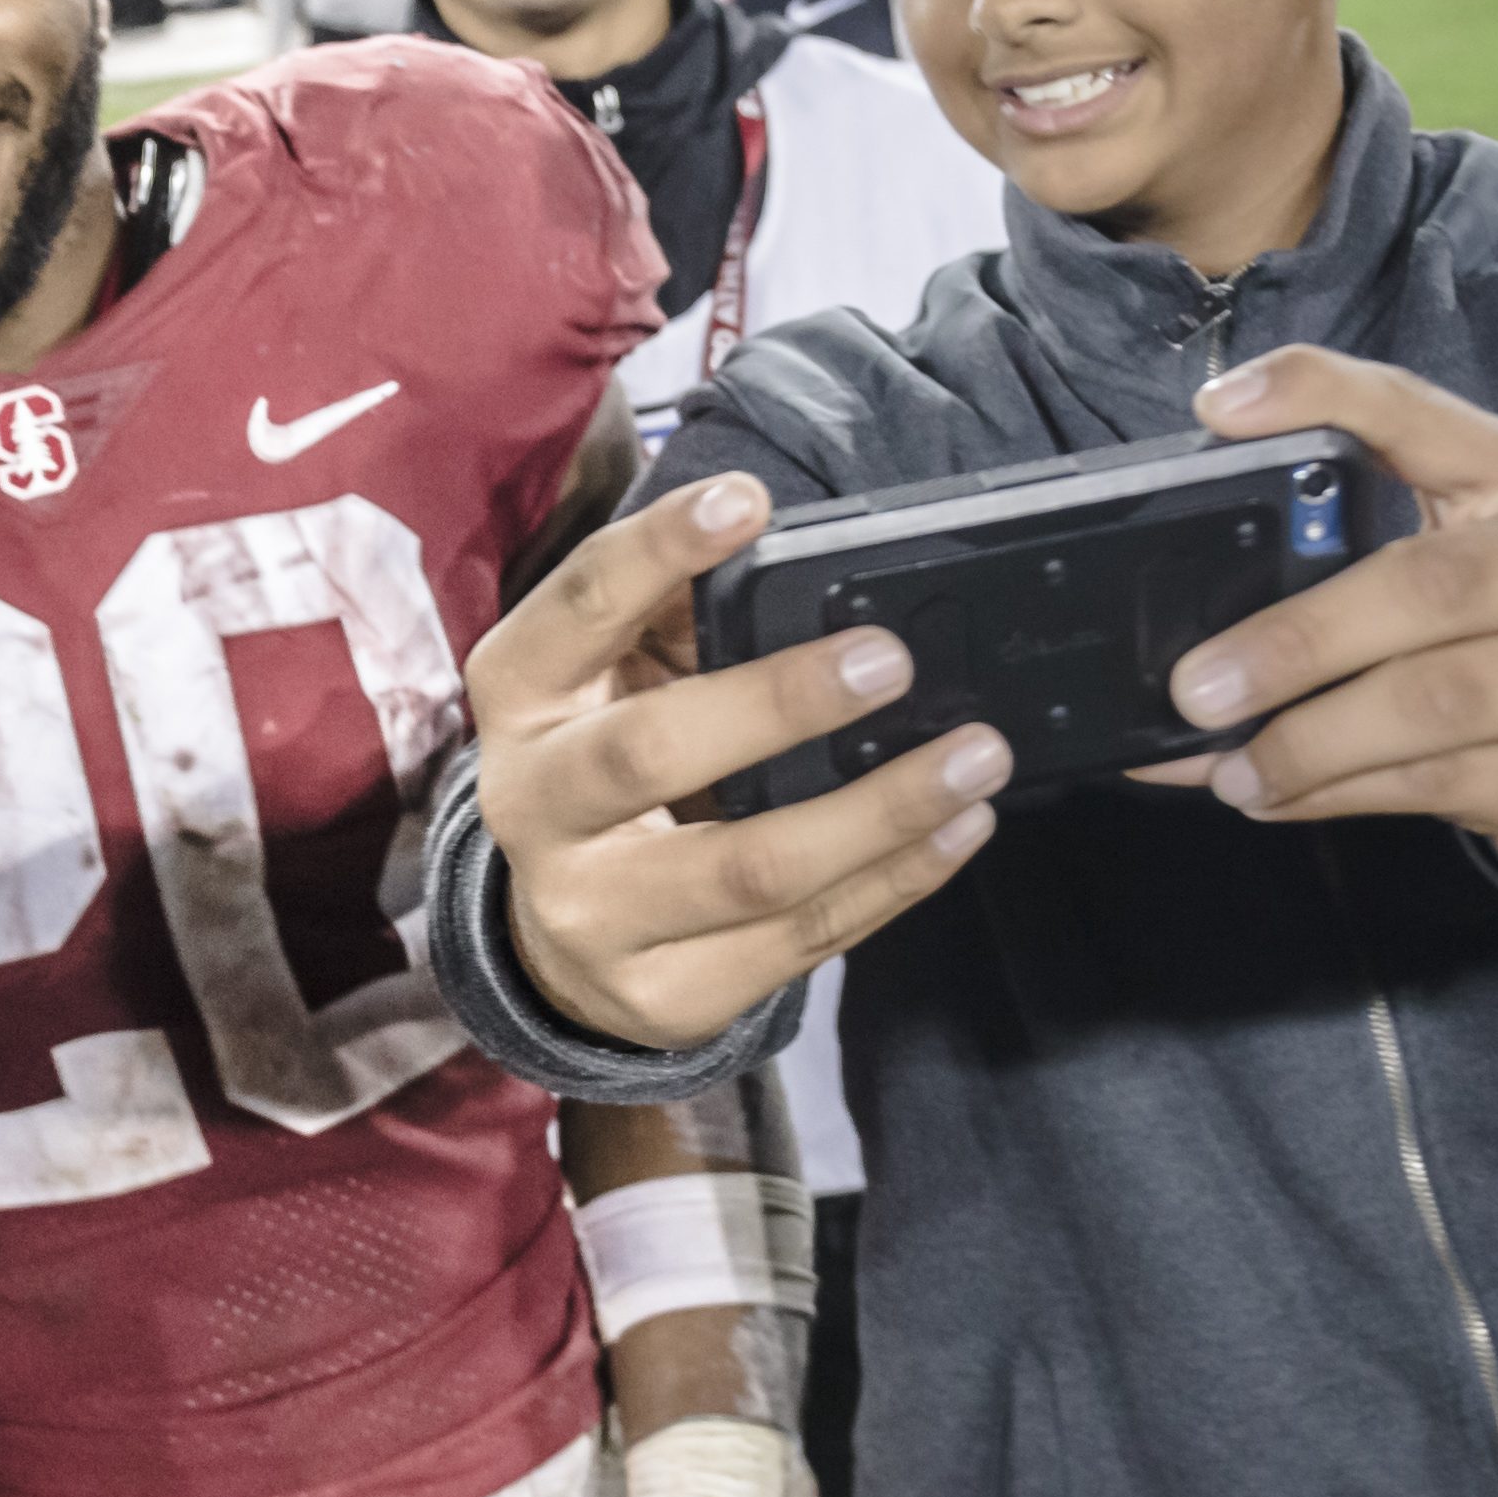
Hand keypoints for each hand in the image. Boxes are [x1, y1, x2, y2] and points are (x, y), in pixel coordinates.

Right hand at [467, 474, 1009, 1050]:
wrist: (558, 942)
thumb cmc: (607, 765)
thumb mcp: (609, 680)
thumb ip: (680, 618)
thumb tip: (808, 552)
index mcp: (521, 699)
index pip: (576, 611)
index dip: (655, 552)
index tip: (748, 499)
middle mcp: (532, 807)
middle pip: (648, 755)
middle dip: (777, 704)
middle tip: (890, 660)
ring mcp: (593, 915)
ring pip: (749, 870)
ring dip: (879, 812)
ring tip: (977, 757)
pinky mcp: (666, 997)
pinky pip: (802, 939)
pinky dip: (896, 880)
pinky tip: (961, 829)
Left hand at [1146, 347, 1497, 922]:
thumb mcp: (1450, 567)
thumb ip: (1337, 561)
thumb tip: (1175, 619)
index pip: (1419, 411)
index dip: (1320, 397)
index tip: (1220, 409)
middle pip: (1431, 585)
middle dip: (1297, 640)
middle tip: (1198, 688)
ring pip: (1437, 702)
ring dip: (1308, 742)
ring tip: (1230, 766)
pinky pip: (1447, 784)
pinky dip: (1341, 793)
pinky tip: (1280, 796)